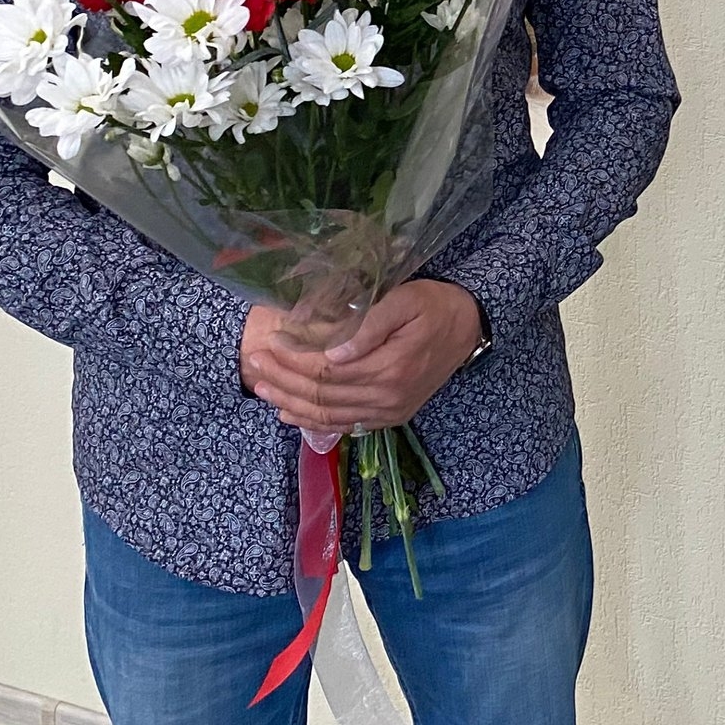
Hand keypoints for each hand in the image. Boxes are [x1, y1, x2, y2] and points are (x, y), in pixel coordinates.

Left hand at [240, 282, 481, 437]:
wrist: (470, 327)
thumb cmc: (435, 306)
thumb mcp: (406, 300)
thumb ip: (371, 324)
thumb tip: (333, 353)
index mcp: (390, 367)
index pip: (326, 370)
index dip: (293, 358)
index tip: (269, 340)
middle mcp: (387, 397)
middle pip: (321, 394)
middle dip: (282, 379)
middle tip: (254, 361)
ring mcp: (388, 412)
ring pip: (328, 415)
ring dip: (290, 403)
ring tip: (262, 388)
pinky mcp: (390, 417)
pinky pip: (344, 424)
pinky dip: (312, 421)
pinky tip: (290, 413)